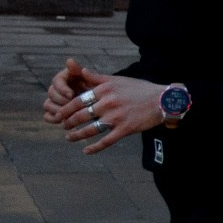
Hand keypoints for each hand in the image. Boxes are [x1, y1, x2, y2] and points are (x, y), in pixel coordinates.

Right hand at [42, 58, 98, 120]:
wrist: (104, 102)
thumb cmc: (100, 89)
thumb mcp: (92, 79)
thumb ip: (80, 71)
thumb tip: (69, 60)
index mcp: (65, 78)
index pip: (57, 82)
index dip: (62, 89)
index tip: (71, 95)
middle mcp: (57, 89)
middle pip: (51, 94)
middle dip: (61, 101)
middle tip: (72, 107)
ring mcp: (55, 101)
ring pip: (47, 105)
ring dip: (56, 110)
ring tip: (68, 115)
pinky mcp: (55, 112)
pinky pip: (48, 116)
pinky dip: (53, 118)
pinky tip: (62, 120)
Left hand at [50, 75, 166, 154]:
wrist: (163, 100)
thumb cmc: (141, 89)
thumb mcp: (119, 80)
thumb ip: (98, 77)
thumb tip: (81, 71)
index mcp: (105, 90)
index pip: (78, 100)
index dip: (65, 109)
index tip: (58, 114)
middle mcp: (108, 103)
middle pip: (80, 115)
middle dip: (68, 122)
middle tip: (63, 126)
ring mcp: (116, 117)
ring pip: (90, 129)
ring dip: (77, 135)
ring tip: (69, 138)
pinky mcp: (125, 129)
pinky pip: (106, 141)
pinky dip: (94, 147)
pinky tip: (86, 151)